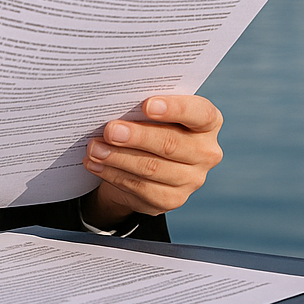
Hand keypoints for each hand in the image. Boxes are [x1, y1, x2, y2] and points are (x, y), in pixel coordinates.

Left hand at [81, 95, 222, 226]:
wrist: (148, 162)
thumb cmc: (153, 125)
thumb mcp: (156, 112)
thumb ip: (147, 107)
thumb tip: (117, 104)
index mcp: (208, 123)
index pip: (200, 114)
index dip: (175, 109)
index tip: (147, 105)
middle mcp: (206, 152)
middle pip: (171, 144)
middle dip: (137, 137)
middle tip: (110, 130)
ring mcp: (192, 179)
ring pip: (152, 168)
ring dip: (118, 158)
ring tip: (95, 148)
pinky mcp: (172, 200)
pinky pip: (140, 188)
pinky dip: (114, 175)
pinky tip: (96, 165)